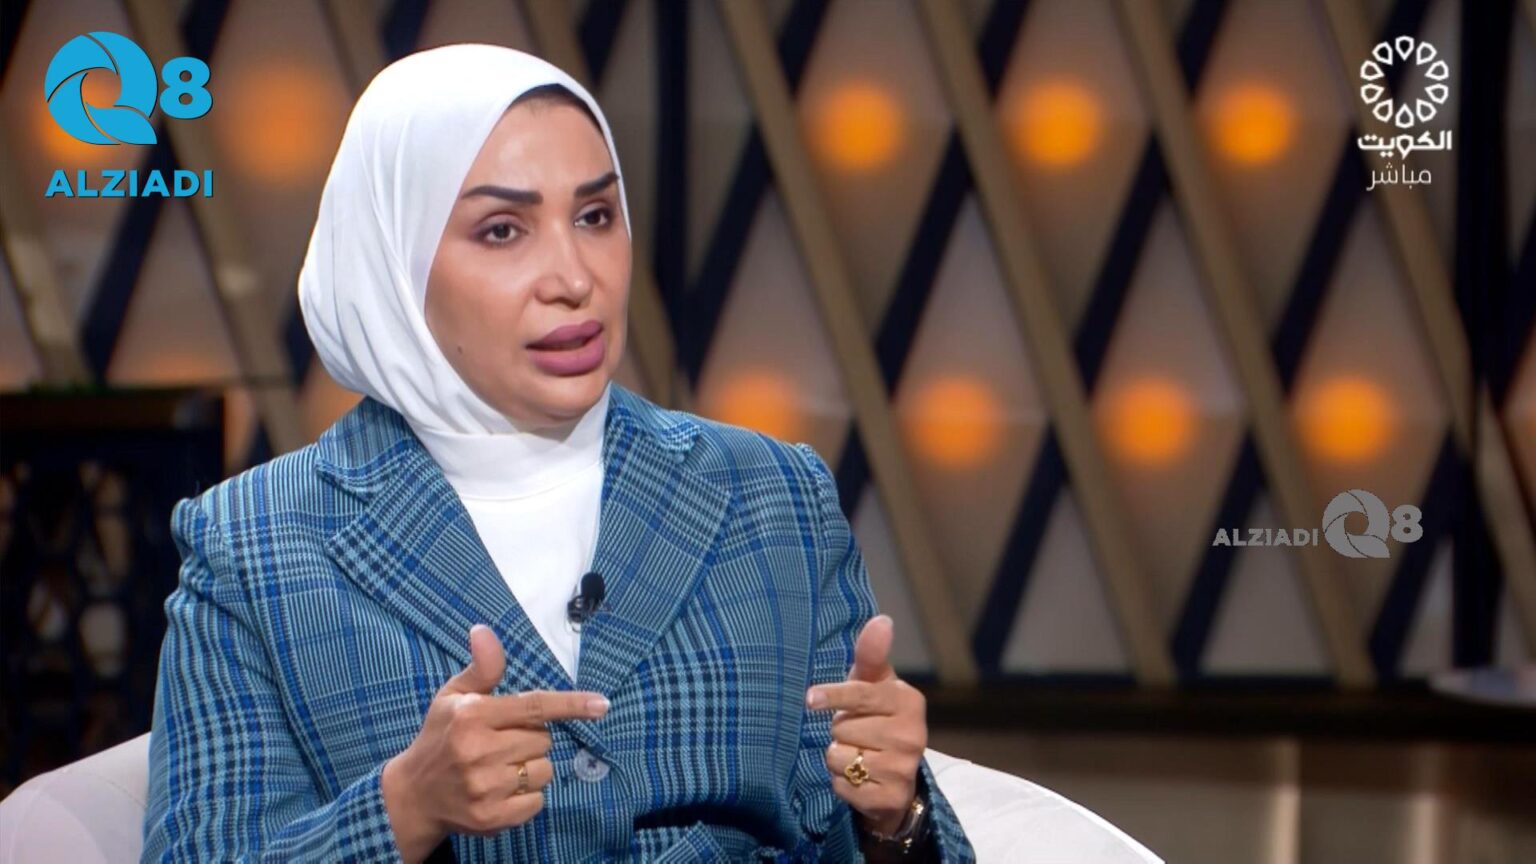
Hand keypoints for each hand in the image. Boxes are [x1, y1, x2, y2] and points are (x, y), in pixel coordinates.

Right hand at [381, 624, 609, 862]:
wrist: (413, 795)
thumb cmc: (441, 737)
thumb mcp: (453, 696)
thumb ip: (481, 668)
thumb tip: (484, 630)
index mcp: (473, 716)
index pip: (534, 706)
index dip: (571, 704)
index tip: (602, 704)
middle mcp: (478, 751)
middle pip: (544, 740)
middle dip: (531, 739)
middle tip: (501, 742)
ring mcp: (485, 787)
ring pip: (544, 771)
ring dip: (531, 768)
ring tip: (500, 767)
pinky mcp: (491, 818)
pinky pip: (537, 801)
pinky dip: (527, 796)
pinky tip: (501, 790)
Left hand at [806, 614, 925, 836]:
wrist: (897, 778)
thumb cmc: (878, 717)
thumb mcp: (875, 684)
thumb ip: (872, 654)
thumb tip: (881, 619)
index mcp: (908, 701)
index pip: (862, 693)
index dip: (833, 696)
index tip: (810, 698)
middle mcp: (912, 735)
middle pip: (843, 727)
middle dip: (840, 731)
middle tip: (857, 733)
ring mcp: (903, 769)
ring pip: (839, 757)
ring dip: (838, 757)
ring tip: (857, 755)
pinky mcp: (890, 798)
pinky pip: (842, 786)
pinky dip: (841, 783)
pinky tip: (858, 778)